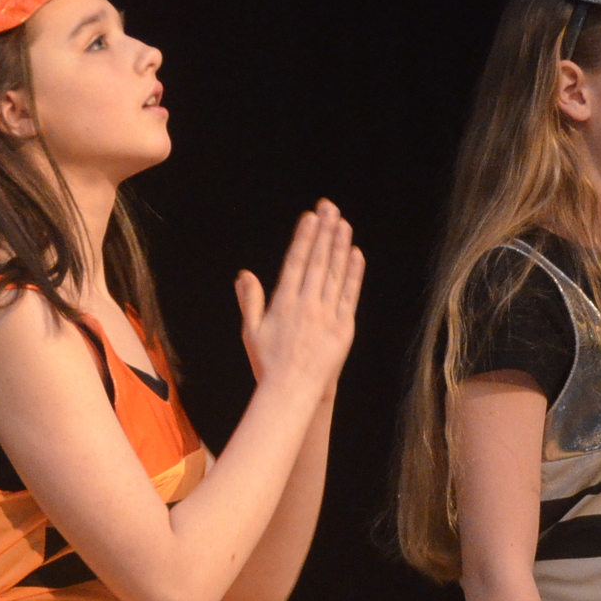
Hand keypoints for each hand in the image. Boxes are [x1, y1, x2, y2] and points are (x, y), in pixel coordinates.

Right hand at [235, 201, 363, 399]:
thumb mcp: (251, 331)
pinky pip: (350, 295)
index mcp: (283, 303)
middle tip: (330, 208)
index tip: (311, 217)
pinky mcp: (344, 327)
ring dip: (340, 246)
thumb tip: (244, 274)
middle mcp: (306, 305)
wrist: (293, 392)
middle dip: (324, 232)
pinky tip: (356, 254)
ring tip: (343, 224)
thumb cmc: (268, 363)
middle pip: (317, 261)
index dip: (304, 238)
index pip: (295, 262)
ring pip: (335, 274)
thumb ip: (250, 300)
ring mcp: (327, 315)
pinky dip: (353, 274)